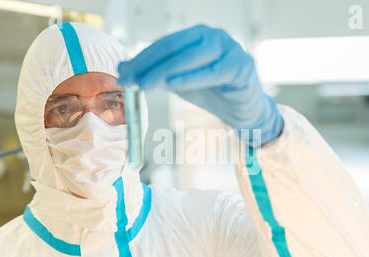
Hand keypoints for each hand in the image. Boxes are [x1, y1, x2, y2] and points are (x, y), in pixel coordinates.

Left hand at [117, 24, 282, 145]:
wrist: (244, 110)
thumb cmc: (214, 92)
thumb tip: (123, 68)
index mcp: (198, 36)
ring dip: (165, 70)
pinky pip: (213, 71)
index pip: (165, 44)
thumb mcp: (180, 82)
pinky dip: (192, 77)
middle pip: (175, 47)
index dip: (142, 58)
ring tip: (144, 85)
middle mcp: (214, 36)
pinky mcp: (241, 65)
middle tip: (129, 80)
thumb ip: (156, 73)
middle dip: (149, 64)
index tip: (123, 74)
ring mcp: (230, 48)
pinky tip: (172, 84)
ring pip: (192, 56)